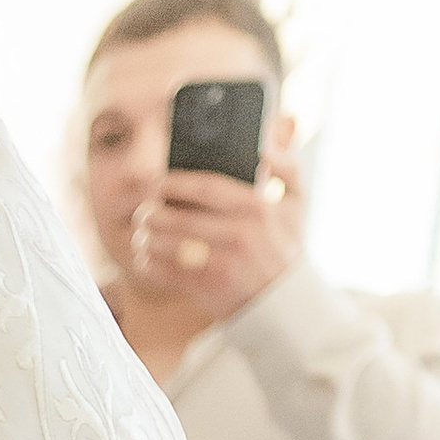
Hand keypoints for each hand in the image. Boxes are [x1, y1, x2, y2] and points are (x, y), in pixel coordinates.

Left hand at [128, 142, 303, 323]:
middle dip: (153, 211)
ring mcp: (221, 262)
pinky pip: (165, 273)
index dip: (175, 181)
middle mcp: (238, 233)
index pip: (205, 186)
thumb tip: (271, 136)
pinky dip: (149, 264)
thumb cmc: (285, 246)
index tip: (157, 180)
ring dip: (146, 237)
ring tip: (142, 231)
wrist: (284, 302)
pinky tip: (145, 256)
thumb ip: (288, 164)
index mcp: (256, 206)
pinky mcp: (207, 288)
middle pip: (179, 216)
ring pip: (168, 244)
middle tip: (143, 209)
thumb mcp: (298, 202)